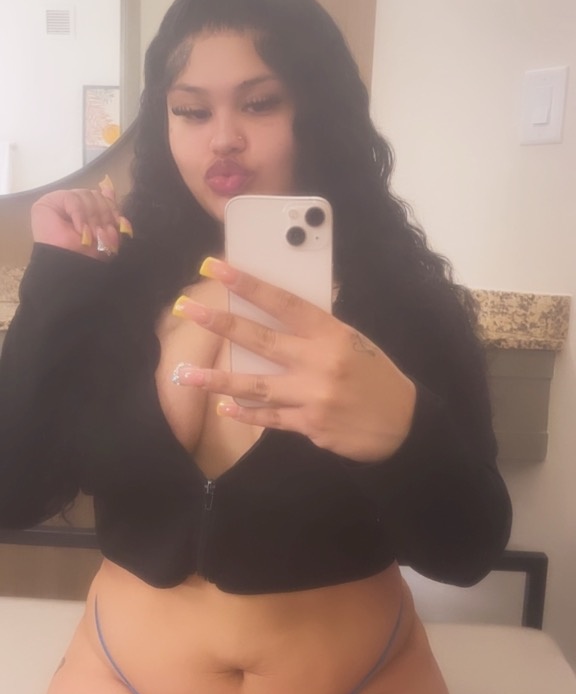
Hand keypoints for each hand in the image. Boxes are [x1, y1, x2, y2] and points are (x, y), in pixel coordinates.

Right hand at [30, 176, 131, 259]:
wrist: (68, 267)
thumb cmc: (86, 255)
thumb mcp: (106, 234)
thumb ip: (110, 213)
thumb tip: (109, 188)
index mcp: (87, 211)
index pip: (104, 199)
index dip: (113, 209)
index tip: (119, 223)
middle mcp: (75, 204)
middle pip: (96, 195)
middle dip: (103, 215)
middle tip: (101, 234)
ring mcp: (61, 202)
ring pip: (86, 195)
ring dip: (91, 218)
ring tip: (89, 235)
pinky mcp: (48, 202)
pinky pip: (72, 199)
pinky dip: (79, 215)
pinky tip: (79, 229)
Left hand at [171, 258, 415, 462]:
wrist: (402, 424)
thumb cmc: (375, 375)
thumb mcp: (353, 342)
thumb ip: (316, 331)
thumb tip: (275, 314)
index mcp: (332, 333)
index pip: (283, 302)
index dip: (248, 284)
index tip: (217, 268)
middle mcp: (320, 362)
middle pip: (260, 340)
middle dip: (220, 324)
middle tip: (187, 310)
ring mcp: (313, 396)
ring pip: (256, 385)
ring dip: (217, 380)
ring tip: (186, 375)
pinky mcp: (310, 425)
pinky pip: (270, 417)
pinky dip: (246, 412)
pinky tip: (224, 407)